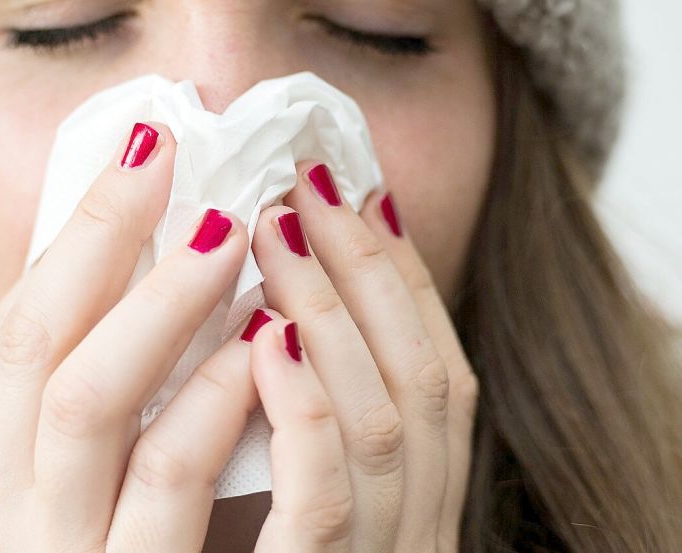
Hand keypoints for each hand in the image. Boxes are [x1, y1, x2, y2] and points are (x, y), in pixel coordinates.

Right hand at [0, 121, 260, 551]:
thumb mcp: (54, 518)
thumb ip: (83, 433)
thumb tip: (143, 305)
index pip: (4, 340)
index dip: (64, 244)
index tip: (126, 166)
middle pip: (30, 346)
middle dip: (97, 238)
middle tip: (164, 159)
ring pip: (88, 399)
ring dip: (161, 301)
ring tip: (226, 233)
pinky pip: (167, 477)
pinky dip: (213, 397)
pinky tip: (259, 344)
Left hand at [246, 161, 479, 551]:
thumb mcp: (299, 501)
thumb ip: (311, 420)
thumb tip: (271, 312)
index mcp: (421, 504)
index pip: (436, 372)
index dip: (403, 276)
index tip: (360, 196)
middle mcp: (418, 527)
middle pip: (418, 377)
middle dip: (368, 268)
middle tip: (309, 182)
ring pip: (380, 421)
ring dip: (329, 311)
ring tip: (275, 227)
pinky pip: (326, 497)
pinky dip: (304, 410)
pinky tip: (265, 339)